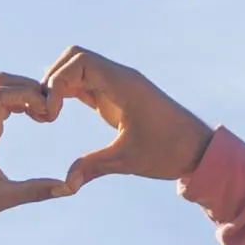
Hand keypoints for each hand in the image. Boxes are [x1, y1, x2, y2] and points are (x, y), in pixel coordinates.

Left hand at [0, 72, 73, 244]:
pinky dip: (17, 99)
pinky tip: (32, 116)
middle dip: (28, 87)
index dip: (27, 95)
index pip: (0, 96)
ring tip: (43, 112)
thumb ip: (35, 192)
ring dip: (23, 91)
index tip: (47, 110)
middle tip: (48, 107)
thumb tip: (67, 188)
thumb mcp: (4, 200)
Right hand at [45, 47, 209, 186]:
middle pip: (75, 58)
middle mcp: (120, 78)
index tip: (52, 114)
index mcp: (124, 85)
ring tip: (49, 115)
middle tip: (45, 112)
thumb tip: (65, 185)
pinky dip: (68, 92)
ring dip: (59, 85)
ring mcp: (118, 85)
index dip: (57, 82)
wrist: (198, 150)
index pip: (80, 61)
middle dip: (53, 80)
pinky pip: (86, 83)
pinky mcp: (116, 96)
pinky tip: (58, 114)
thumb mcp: (128, 160)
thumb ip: (93, 167)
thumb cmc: (168, 152)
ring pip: (78, 68)